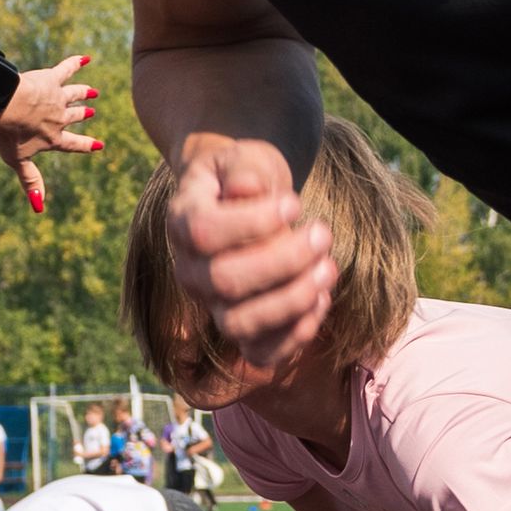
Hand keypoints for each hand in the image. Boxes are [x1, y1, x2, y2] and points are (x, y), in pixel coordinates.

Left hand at [0, 50, 103, 210]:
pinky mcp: (51, 79)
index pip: (74, 144)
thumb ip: (31, 181)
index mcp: (53, 138)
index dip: (86, 145)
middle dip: (83, 114)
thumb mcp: (18, 160)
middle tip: (90, 111)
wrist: (6, 105)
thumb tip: (39, 208)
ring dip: (84, 93)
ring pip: (75, 95)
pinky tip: (85, 58)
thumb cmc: (9, 133)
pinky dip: (76, 63)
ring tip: (92, 91)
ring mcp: (57, 98)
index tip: (99, 145)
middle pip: (75, 116)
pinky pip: (67, 69)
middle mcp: (60, 118)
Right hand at [158, 136, 332, 388]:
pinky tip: (322, 299)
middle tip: (322, 234)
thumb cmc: (246, 177)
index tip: (294, 204)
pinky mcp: (242, 330)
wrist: (244, 201)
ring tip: (327, 268)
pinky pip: (260, 353)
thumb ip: (244, 169)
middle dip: (284, 260)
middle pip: (225, 281)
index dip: (254, 222)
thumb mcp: (244, 158)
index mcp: (182, 222)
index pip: (205, 232)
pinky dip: (295, 336)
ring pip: (240, 323)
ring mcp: (212, 306)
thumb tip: (248, 188)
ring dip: (292, 300)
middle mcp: (190, 271)